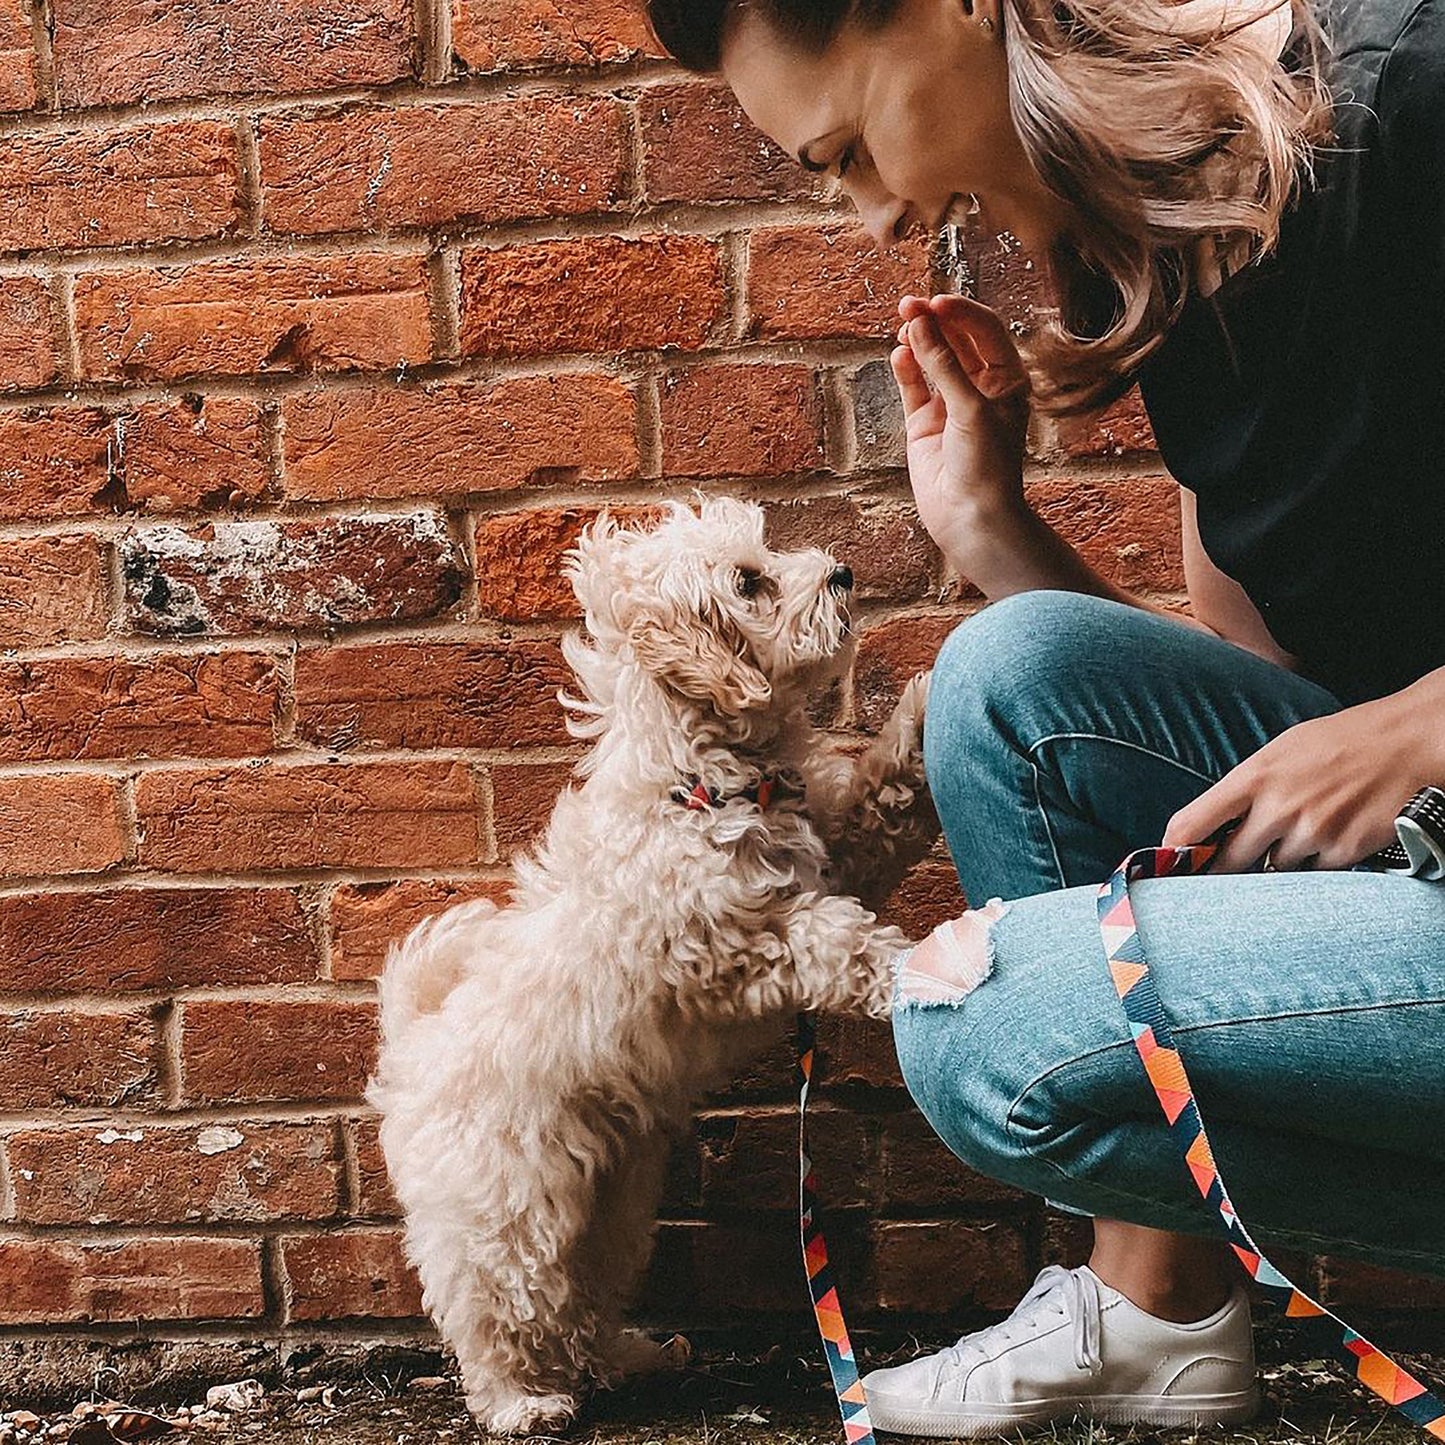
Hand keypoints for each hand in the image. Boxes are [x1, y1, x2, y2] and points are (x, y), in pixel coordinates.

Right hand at [890, 293, 1031, 567]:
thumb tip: (919, 324)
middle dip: (934, 321)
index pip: (985, 329)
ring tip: (902, 329)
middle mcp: (979, 387)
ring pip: (931, 359)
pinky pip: (912, 386)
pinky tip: (898, 355)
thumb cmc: (987, 466)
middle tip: (908, 306)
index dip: (961, 312)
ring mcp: (950, 404)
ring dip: (917, 340)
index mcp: (1007, 379)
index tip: (935, 303)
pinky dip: (905, 369)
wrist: (971, 517)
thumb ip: (943, 365)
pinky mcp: (923, 423)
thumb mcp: (971, 409)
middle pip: (955, 339)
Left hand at [1161, 695, 1434, 871]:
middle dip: (1225, 868)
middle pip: (1228, 861)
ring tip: (1305, 828)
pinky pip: (1315, 874)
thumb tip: (1212, 825)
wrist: (1407, 743)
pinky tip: (1334, 833)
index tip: (1170, 865)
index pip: (1192, 824)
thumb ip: (1246, 788)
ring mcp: (1311, 832)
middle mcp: (1278, 807)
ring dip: (1281, 860)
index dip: (1174, 852)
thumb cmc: (1339, 743)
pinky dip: (1318, 862)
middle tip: (1226, 869)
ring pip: (1275, 869)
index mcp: (1254, 776)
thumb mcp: (1281, 751)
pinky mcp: (1343, 851)